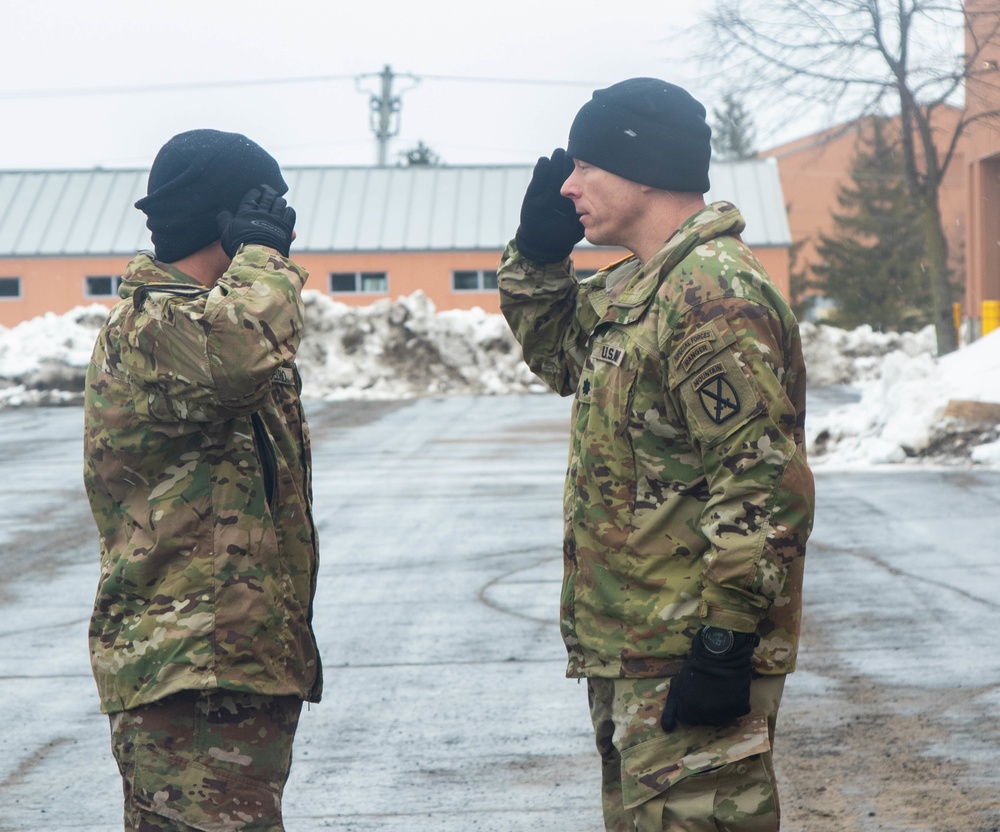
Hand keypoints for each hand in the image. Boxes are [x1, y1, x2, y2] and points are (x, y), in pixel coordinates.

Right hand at [217, 184, 295, 258]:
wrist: (257, 255)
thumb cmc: (239, 245)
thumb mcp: (226, 232)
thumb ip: (224, 221)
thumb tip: (223, 213)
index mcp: (246, 214)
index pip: (251, 199)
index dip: (254, 194)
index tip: (257, 191)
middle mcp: (261, 214)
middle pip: (266, 200)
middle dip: (268, 194)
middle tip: (270, 191)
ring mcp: (274, 220)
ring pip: (279, 205)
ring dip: (280, 201)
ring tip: (280, 200)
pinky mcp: (285, 227)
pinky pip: (289, 214)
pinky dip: (289, 211)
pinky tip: (288, 210)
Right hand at [514, 148, 583, 264]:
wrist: (542, 242)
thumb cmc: (564, 234)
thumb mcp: (578, 225)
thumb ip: (588, 215)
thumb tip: (601, 207)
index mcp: (572, 194)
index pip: (577, 177)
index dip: (580, 168)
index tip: (586, 158)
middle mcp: (558, 188)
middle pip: (563, 170)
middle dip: (566, 161)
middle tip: (571, 152)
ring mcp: (545, 190)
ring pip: (551, 172)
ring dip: (554, 162)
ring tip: (558, 153)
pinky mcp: (533, 193)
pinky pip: (537, 181)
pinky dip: (540, 171)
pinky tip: (543, 162)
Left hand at [661, 629, 758, 731]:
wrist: (719, 654)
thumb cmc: (695, 668)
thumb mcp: (677, 686)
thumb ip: (671, 709)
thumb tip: (667, 729)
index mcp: (688, 711)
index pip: (689, 720)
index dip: (691, 707)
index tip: (695, 696)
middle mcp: (706, 716)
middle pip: (705, 720)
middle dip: (705, 709)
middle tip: (708, 692)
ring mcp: (724, 713)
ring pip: (722, 718)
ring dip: (720, 708)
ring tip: (719, 691)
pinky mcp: (740, 708)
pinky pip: (737, 711)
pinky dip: (735, 703)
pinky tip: (730, 690)